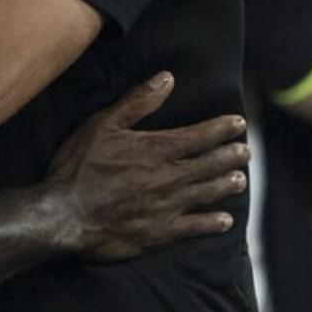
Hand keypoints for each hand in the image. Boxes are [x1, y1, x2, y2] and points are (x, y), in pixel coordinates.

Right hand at [49, 73, 246, 259]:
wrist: (64, 216)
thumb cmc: (78, 168)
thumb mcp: (102, 125)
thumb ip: (138, 103)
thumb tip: (167, 78)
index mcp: (156, 149)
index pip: (200, 136)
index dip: (223, 128)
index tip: (240, 123)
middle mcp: (169, 177)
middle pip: (210, 164)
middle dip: (232, 156)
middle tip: (246, 152)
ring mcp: (168, 207)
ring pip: (208, 193)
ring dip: (227, 185)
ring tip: (241, 179)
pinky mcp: (161, 233)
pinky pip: (195, 227)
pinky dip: (213, 223)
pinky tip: (225, 220)